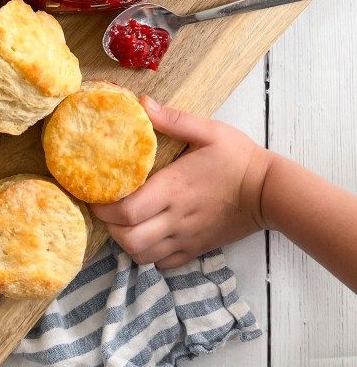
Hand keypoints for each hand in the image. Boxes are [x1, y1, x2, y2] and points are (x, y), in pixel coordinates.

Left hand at [90, 96, 274, 268]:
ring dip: (125, 242)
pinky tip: (145, 235)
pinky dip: (146, 255)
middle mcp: (176, 218)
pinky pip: (162, 264)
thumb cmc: (238, 158)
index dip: (104, 207)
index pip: (126, 210)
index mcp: (173, 189)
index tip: (97, 193)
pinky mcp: (196, 249)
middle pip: (128, 239)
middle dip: (109, 227)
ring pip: (142, 256)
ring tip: (123, 222)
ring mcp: (186, 238)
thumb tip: (142, 103)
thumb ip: (172, 119)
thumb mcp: (208, 130)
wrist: (269, 191)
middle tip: (106, 208)